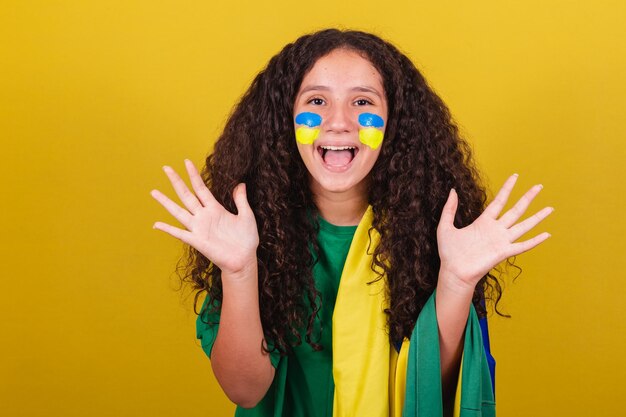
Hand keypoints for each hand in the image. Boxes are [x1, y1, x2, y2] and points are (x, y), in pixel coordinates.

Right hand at [151, 159, 258, 276]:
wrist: (244, 260)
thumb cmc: (246, 239)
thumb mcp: (246, 216)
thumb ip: (241, 200)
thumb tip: (240, 183)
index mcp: (215, 208)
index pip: (201, 188)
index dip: (194, 175)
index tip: (186, 162)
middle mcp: (204, 216)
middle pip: (187, 195)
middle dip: (176, 181)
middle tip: (166, 168)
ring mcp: (199, 228)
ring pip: (179, 211)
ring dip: (166, 202)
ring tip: (154, 192)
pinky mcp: (197, 241)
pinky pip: (180, 234)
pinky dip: (168, 229)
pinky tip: (156, 224)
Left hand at [436, 174, 552, 293]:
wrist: (453, 272)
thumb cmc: (449, 252)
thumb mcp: (445, 227)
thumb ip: (449, 209)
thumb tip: (453, 191)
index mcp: (483, 222)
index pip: (499, 201)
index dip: (507, 188)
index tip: (515, 176)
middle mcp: (495, 229)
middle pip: (516, 210)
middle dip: (528, 197)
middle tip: (539, 186)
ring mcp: (501, 241)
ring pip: (524, 225)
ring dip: (537, 217)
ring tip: (551, 208)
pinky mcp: (503, 253)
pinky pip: (522, 246)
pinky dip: (535, 241)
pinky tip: (547, 235)